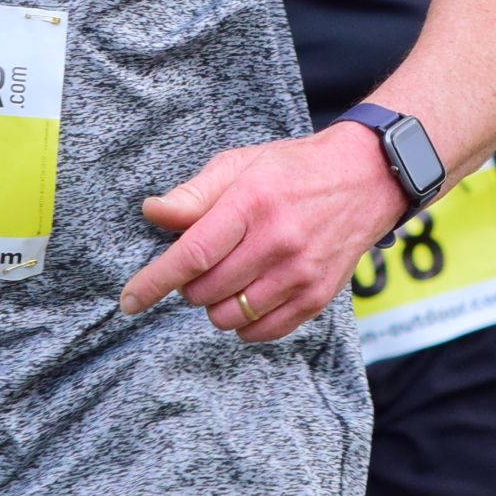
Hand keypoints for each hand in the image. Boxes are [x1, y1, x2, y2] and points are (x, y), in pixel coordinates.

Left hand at [117, 124, 401, 341]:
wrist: (366, 178)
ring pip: (230, 316)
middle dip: (188, 285)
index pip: (191, 254)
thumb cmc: (292, 170)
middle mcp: (277, 242)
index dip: (154, 282)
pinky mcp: (318, 296)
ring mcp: (300, 273)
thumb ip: (194, 195)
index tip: (129, 301)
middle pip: (206, 290)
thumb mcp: (239, 164)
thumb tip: (151, 213)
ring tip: (227, 277)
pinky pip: (264, 330)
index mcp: (251, 203)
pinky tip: (248, 296)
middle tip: (200, 263)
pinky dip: (244, 323)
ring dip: (215, 305)